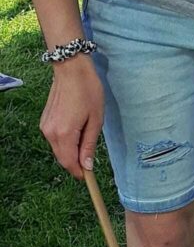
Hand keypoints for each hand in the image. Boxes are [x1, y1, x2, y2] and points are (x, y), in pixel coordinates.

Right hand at [39, 56, 104, 178]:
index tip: (88, 176)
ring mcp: (44, 127)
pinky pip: (55, 139)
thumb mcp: (96, 119)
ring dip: (71, 151)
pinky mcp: (44, 121)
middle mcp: (49, 133)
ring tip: (86, 139)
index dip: (78, 172)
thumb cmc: (88, 92)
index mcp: (64, 134)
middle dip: (75, 162)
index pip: (69, 162)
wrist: (71, 70)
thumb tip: (87, 165)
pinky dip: (65, 141)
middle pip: (62, 157)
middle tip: (90, 161)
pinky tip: (77, 131)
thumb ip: (89, 144)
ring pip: (58, 148)